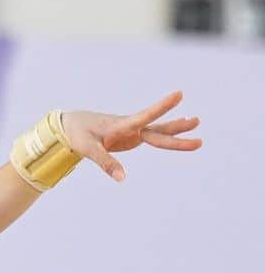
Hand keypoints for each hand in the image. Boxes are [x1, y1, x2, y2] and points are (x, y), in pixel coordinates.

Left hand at [61, 90, 202, 181]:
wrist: (74, 124)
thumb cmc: (79, 135)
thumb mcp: (88, 150)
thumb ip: (106, 163)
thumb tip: (122, 179)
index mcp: (121, 125)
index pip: (144, 116)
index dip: (161, 106)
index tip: (179, 94)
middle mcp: (131, 126)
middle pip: (158, 128)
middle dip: (176, 129)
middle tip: (198, 122)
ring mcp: (134, 130)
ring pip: (159, 130)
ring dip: (177, 128)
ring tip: (197, 122)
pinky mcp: (133, 135)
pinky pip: (154, 135)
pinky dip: (168, 132)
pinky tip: (182, 124)